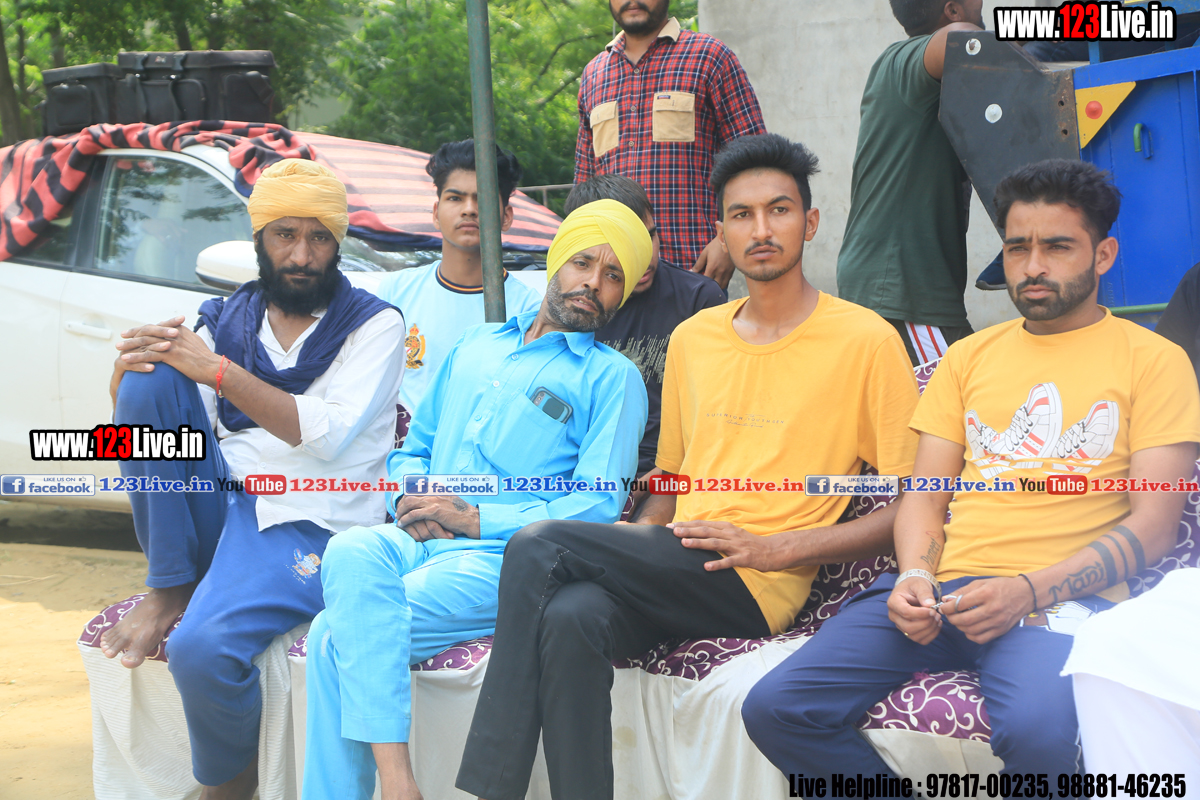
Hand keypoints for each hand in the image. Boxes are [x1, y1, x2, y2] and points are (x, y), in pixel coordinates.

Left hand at [117, 316, 221, 385]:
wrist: (214, 368)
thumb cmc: (206, 360)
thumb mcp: (195, 344)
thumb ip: (184, 339)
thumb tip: (176, 337)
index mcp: (179, 330)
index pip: (157, 326)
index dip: (143, 329)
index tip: (133, 332)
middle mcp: (174, 334)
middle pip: (148, 332)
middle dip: (133, 335)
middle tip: (121, 337)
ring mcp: (172, 344)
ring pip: (146, 342)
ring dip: (130, 346)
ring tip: (119, 349)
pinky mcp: (171, 355)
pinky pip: (148, 355)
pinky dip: (135, 357)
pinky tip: (125, 360)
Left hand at [395, 494, 480, 538]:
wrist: (470, 519)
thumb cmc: (460, 512)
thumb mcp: (448, 499)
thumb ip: (436, 496)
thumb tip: (425, 498)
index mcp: (437, 486)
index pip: (415, 488)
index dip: (406, 497)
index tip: (402, 504)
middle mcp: (434, 490)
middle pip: (410, 494)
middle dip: (401, 504)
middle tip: (398, 513)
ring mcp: (434, 500)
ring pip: (409, 503)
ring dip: (401, 511)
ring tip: (398, 519)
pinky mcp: (434, 511)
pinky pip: (413, 514)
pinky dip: (405, 520)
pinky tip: (402, 524)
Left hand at [669, 520, 785, 571]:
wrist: (774, 550)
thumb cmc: (750, 543)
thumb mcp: (733, 534)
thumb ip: (717, 533)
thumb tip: (697, 533)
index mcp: (726, 528)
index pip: (703, 524)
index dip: (687, 524)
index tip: (671, 526)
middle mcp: (730, 534)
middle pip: (706, 531)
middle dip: (688, 530)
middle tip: (673, 532)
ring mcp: (737, 546)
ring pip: (715, 543)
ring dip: (699, 543)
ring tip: (684, 544)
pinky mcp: (744, 558)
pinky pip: (729, 561)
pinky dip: (718, 564)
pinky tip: (706, 567)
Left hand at [691, 237, 734, 291]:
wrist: (729, 240)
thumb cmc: (715, 246)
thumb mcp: (705, 253)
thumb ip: (698, 264)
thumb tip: (691, 272)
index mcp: (712, 268)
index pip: (706, 281)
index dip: (702, 283)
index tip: (699, 281)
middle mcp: (720, 272)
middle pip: (714, 286)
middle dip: (709, 287)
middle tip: (705, 285)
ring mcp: (727, 273)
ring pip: (722, 286)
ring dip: (716, 287)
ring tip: (712, 284)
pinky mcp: (732, 272)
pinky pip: (727, 282)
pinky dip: (722, 284)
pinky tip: (718, 281)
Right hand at [887, 575, 942, 644]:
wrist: (913, 588)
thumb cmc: (915, 585)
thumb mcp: (920, 584)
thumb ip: (924, 593)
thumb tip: (930, 605)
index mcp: (893, 602)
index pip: (906, 613)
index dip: (921, 614)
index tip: (933, 610)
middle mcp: (894, 616)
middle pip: (908, 627)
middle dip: (926, 623)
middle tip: (936, 614)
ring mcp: (900, 625)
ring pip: (914, 636)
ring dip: (929, 630)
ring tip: (938, 618)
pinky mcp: (908, 631)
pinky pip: (920, 640)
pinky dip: (931, 635)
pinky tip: (936, 625)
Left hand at [941, 577, 1033, 643]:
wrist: (1025, 594)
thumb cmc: (1000, 586)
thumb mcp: (981, 583)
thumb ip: (962, 591)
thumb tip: (945, 600)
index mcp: (986, 594)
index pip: (961, 604)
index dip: (947, 607)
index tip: (942, 607)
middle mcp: (992, 609)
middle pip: (965, 620)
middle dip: (952, 619)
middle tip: (948, 615)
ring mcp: (998, 621)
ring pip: (971, 630)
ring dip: (959, 627)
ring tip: (957, 621)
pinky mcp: (1001, 630)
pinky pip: (981, 638)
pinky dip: (970, 635)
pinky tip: (968, 628)